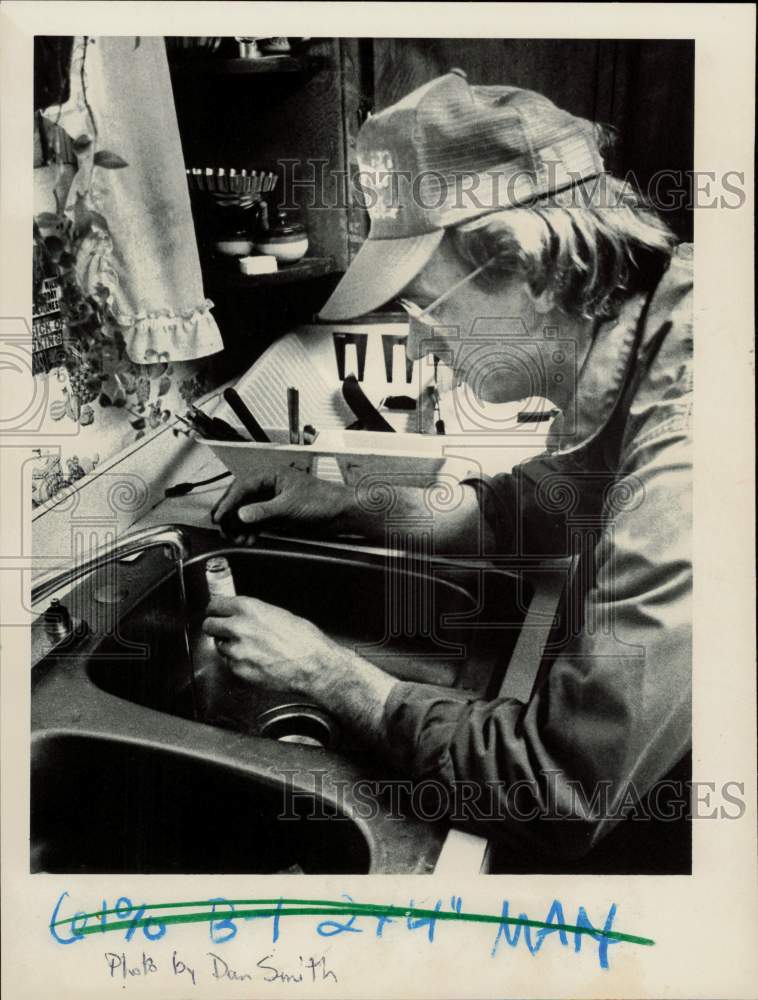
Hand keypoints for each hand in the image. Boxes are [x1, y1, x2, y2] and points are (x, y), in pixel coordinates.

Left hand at [202, 594, 337, 696]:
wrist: (313, 665)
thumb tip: (241, 615)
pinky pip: (229, 663)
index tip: (216, 613)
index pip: (215, 605)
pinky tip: (254, 660)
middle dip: (216, 627)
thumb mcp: (278, 614)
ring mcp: (236, 651)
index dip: (215, 610)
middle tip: (224, 630)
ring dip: (228, 645)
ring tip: (248, 648)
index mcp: (248, 609)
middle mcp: (238, 628)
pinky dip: (237, 662)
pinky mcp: (239, 670)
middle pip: (209, 625)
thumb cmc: (303, 639)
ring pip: (219, 646)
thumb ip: (254, 614)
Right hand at [211, 467, 352, 541]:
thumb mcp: (289, 506)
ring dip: (239, 525)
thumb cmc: (321, 500)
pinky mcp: (277, 514)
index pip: (243, 486)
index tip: (219, 515)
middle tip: (221, 528)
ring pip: (247, 511)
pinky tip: (248, 539)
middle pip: (241, 498)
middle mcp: (269, 486)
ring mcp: (272, 500)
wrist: (341, 513)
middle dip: (230, 514)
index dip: (229, 501)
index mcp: (271, 475)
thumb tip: (241, 514)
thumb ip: (264, 511)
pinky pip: (257, 521)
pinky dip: (251, 530)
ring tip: (236, 537)